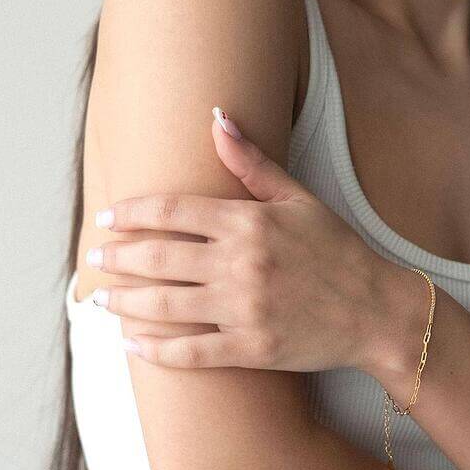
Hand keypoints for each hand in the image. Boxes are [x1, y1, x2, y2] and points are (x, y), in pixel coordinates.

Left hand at [86, 107, 388, 372]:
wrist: (377, 311)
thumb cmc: (338, 251)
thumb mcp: (299, 200)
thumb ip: (252, 163)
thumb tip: (217, 117)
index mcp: (249, 222)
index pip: (173, 210)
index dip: (133, 213)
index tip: (107, 217)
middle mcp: (241, 264)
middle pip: (159, 257)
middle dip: (118, 257)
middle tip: (93, 257)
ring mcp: (244, 309)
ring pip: (165, 305)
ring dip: (125, 302)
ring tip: (101, 299)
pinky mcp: (250, 348)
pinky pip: (191, 352)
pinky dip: (156, 350)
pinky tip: (133, 344)